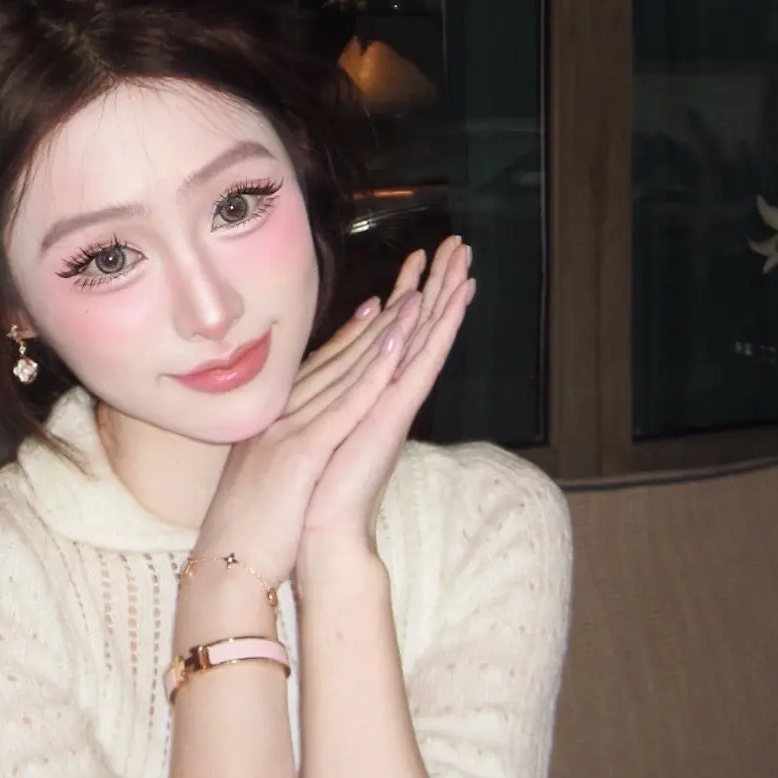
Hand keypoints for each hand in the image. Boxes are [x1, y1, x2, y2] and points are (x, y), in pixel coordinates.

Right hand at [184, 286, 430, 591]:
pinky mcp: (300, 454)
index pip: (314, 373)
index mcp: (268, 427)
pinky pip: (344, 405)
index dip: (347, 339)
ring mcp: (286, 432)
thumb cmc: (243, 540)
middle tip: (408, 285)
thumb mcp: (260, 486)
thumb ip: (277, 458)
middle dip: (372, 324)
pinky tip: (397, 346)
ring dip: (381, 335)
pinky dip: (371, 373)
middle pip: (332, 361)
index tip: (375, 309)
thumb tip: (291, 450)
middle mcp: (276, 419)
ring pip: (342, 373)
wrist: (224, 570)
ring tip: (416, 299)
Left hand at [299, 237, 472, 560]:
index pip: (394, 334)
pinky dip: (424, 342)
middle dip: (437, 284)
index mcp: (370, 395)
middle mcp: (388, 397)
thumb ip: (328, 396)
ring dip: (444, 302)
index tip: (419, 259)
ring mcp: (393, 409)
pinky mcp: (390, 423)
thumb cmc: (313, 491)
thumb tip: (326, 370)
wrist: (318, 535)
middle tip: (459, 243)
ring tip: (464, 262)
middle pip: (419, 328)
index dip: (408, 293)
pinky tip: (433, 311)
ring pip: (425, 343)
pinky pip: (413, 373)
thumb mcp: (317, 428)